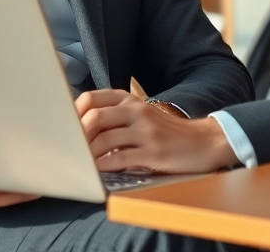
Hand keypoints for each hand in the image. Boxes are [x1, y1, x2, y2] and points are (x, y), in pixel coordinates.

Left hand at [75, 89, 238, 174]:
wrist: (203, 142)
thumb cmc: (166, 132)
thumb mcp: (141, 115)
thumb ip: (115, 116)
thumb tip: (80, 126)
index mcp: (129, 100)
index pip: (91, 98)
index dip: (73, 113)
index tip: (65, 129)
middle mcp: (137, 111)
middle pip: (94, 117)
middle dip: (77, 136)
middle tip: (70, 150)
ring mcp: (146, 131)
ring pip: (104, 140)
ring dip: (88, 154)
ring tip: (81, 163)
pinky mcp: (154, 152)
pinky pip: (121, 159)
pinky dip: (104, 166)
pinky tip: (98, 172)